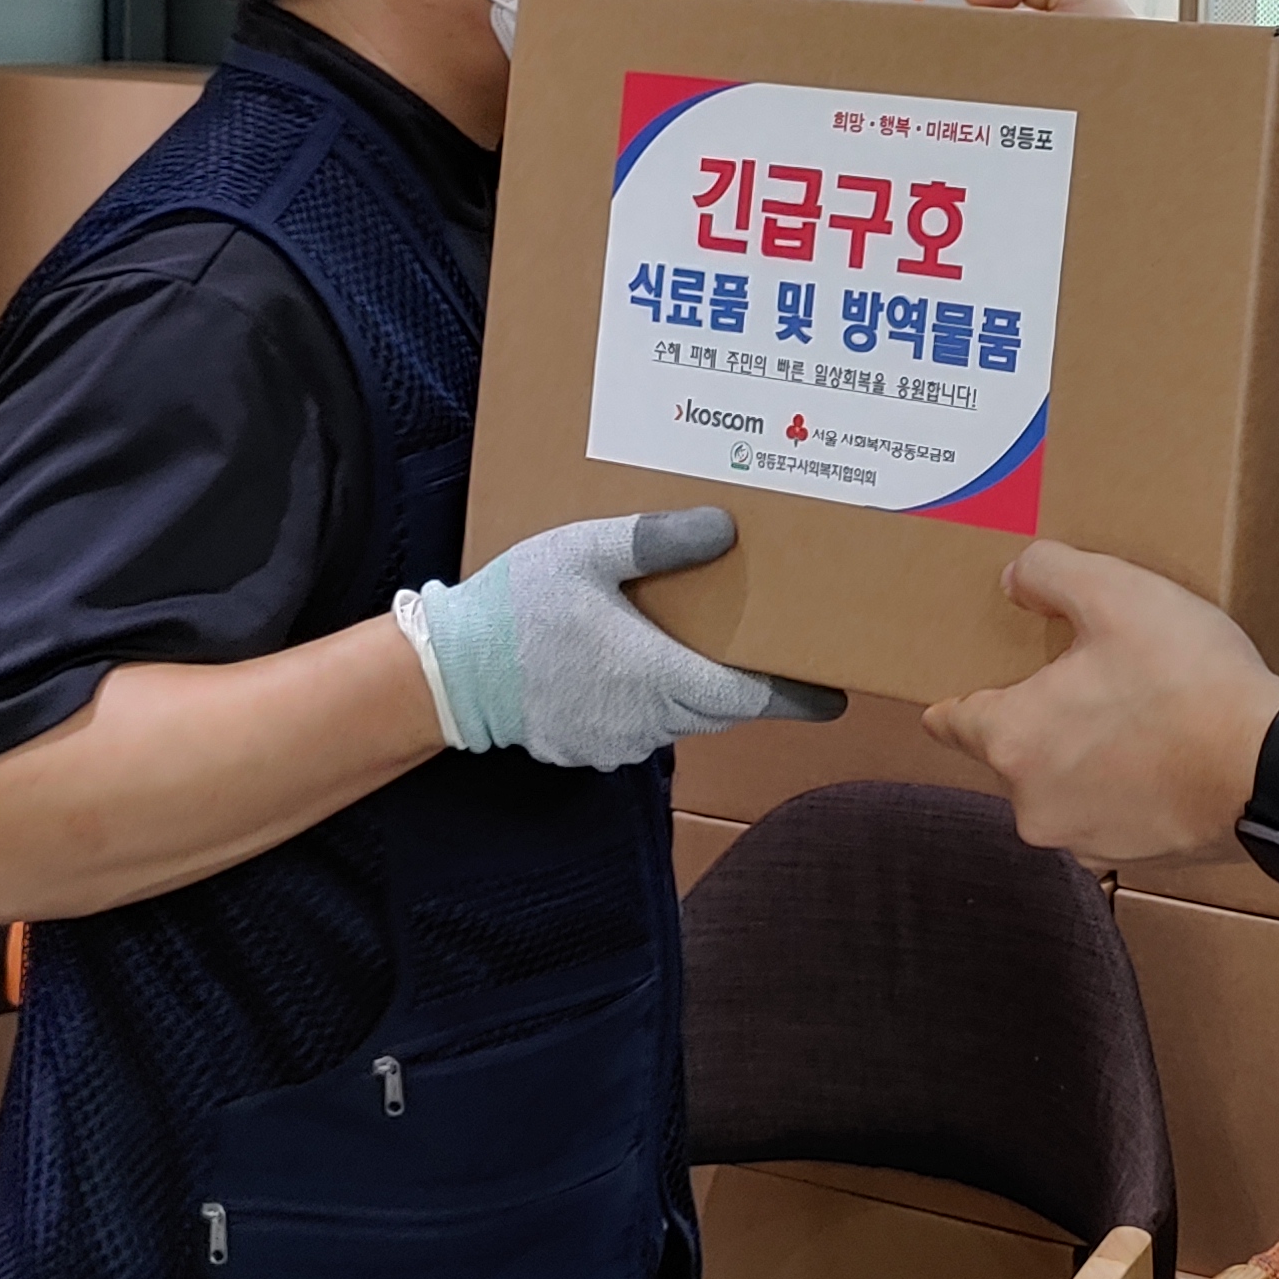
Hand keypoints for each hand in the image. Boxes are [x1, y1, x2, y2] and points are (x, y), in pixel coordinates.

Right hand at [406, 508, 839, 772]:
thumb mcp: (587, 553)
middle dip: (747, 687)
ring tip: (698, 649)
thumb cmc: (518, 605)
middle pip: (718, 709)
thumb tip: (726, 528)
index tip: (832, 696)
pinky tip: (632, 667)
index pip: (746, 697)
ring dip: (694, 692)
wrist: (447, 671)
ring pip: (679, 720)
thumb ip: (657, 541)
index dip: (794, 697)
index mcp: (655, 674)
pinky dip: (650, 703)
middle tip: (769, 656)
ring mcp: (615, 742)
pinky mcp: (586, 749)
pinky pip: (639, 730)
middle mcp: (645, 719)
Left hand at [924, 543, 1278, 861]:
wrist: (1271, 771)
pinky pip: (1109, 813)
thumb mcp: (1116, 593)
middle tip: (1086, 683)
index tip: (954, 697)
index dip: (955, 701)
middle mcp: (1032, 804)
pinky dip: (1124, 789)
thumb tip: (1014, 580)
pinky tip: (1164, 756)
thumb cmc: (1189, 682)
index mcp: (1013, 741)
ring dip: (1083, 757)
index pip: (953, 722)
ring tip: (1134, 717)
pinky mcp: (1132, 858)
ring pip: (1061, 786)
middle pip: (1013, 752)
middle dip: (1041, 720)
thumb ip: (1048, 573)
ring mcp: (1082, 839)